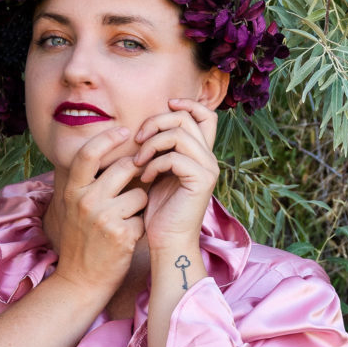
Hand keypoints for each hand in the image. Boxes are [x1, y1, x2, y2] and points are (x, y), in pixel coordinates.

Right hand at [46, 125, 147, 299]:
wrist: (80, 282)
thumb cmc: (82, 242)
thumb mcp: (75, 208)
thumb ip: (89, 183)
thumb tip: (115, 155)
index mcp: (72, 191)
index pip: (89, 152)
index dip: (108, 138)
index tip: (125, 131)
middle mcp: (85, 200)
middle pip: (124, 167)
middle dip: (137, 173)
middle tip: (138, 184)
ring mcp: (103, 218)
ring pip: (140, 193)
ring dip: (140, 205)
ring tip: (126, 221)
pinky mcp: (122, 234)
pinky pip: (144, 218)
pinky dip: (141, 227)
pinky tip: (127, 239)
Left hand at [133, 98, 219, 252]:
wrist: (167, 241)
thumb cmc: (158, 210)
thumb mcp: (157, 172)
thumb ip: (160, 149)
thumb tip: (148, 124)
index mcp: (201, 154)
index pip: (206, 115)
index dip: (186, 104)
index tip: (164, 107)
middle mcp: (209, 158)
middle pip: (187, 118)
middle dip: (157, 122)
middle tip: (138, 140)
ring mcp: (208, 169)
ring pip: (180, 134)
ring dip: (152, 143)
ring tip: (138, 161)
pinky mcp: (202, 181)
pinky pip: (175, 156)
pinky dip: (155, 163)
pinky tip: (145, 177)